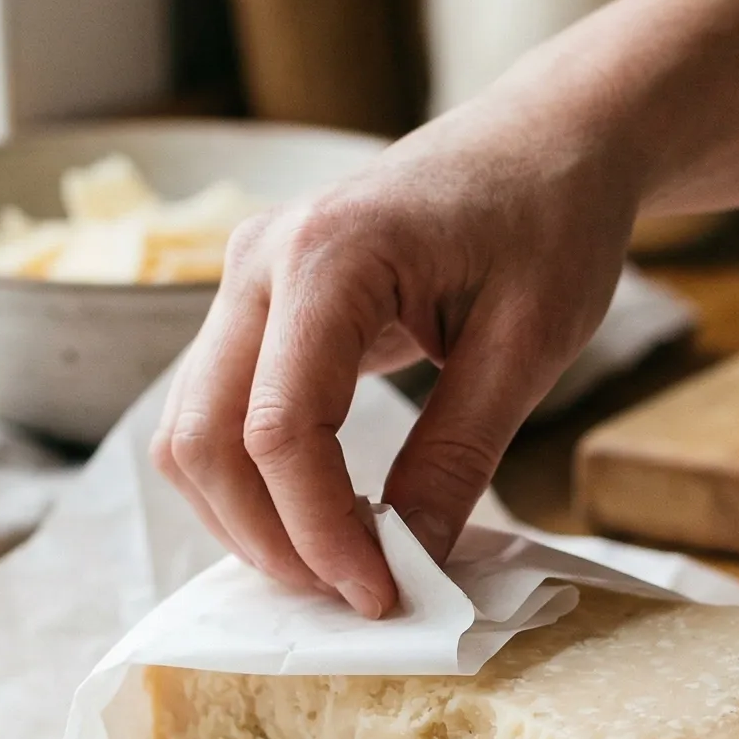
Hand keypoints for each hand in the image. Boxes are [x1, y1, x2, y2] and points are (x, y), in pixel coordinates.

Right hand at [150, 108, 637, 617]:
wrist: (544, 142)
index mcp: (328, 254)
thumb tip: (412, 564)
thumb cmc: (549, 220)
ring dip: (248, 519)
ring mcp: (242, 278)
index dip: (319, 532)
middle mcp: (258, 259)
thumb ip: (459, 455)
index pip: (278, 430)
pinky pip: (214, 412)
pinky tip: (323, 518)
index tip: (382, 595)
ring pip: (189, 434)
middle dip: (269, 540)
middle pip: (203, 440)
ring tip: (342, 566)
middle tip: (356, 595)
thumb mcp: (530, 343)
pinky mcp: (252, 304)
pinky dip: (250, 482)